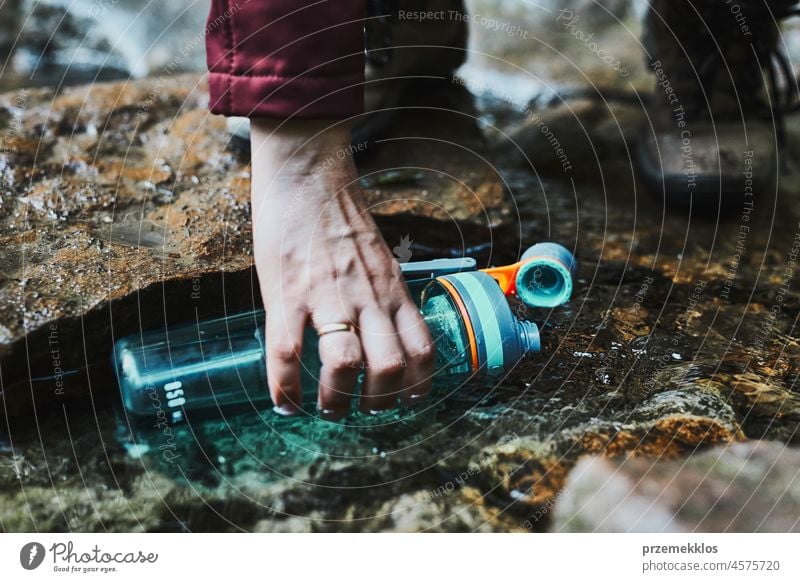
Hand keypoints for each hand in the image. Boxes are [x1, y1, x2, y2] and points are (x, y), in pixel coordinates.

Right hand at [249, 118, 434, 417]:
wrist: (308, 175)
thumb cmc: (341, 216)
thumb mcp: (378, 257)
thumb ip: (383, 293)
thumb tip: (382, 330)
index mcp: (393, 289)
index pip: (422, 348)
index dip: (419, 385)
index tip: (406, 401)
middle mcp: (368, 298)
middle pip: (389, 367)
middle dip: (378, 402)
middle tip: (363, 410)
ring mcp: (328, 297)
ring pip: (344, 365)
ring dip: (337, 400)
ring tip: (327, 410)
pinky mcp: (288, 293)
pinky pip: (287, 353)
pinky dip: (285, 388)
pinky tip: (284, 403)